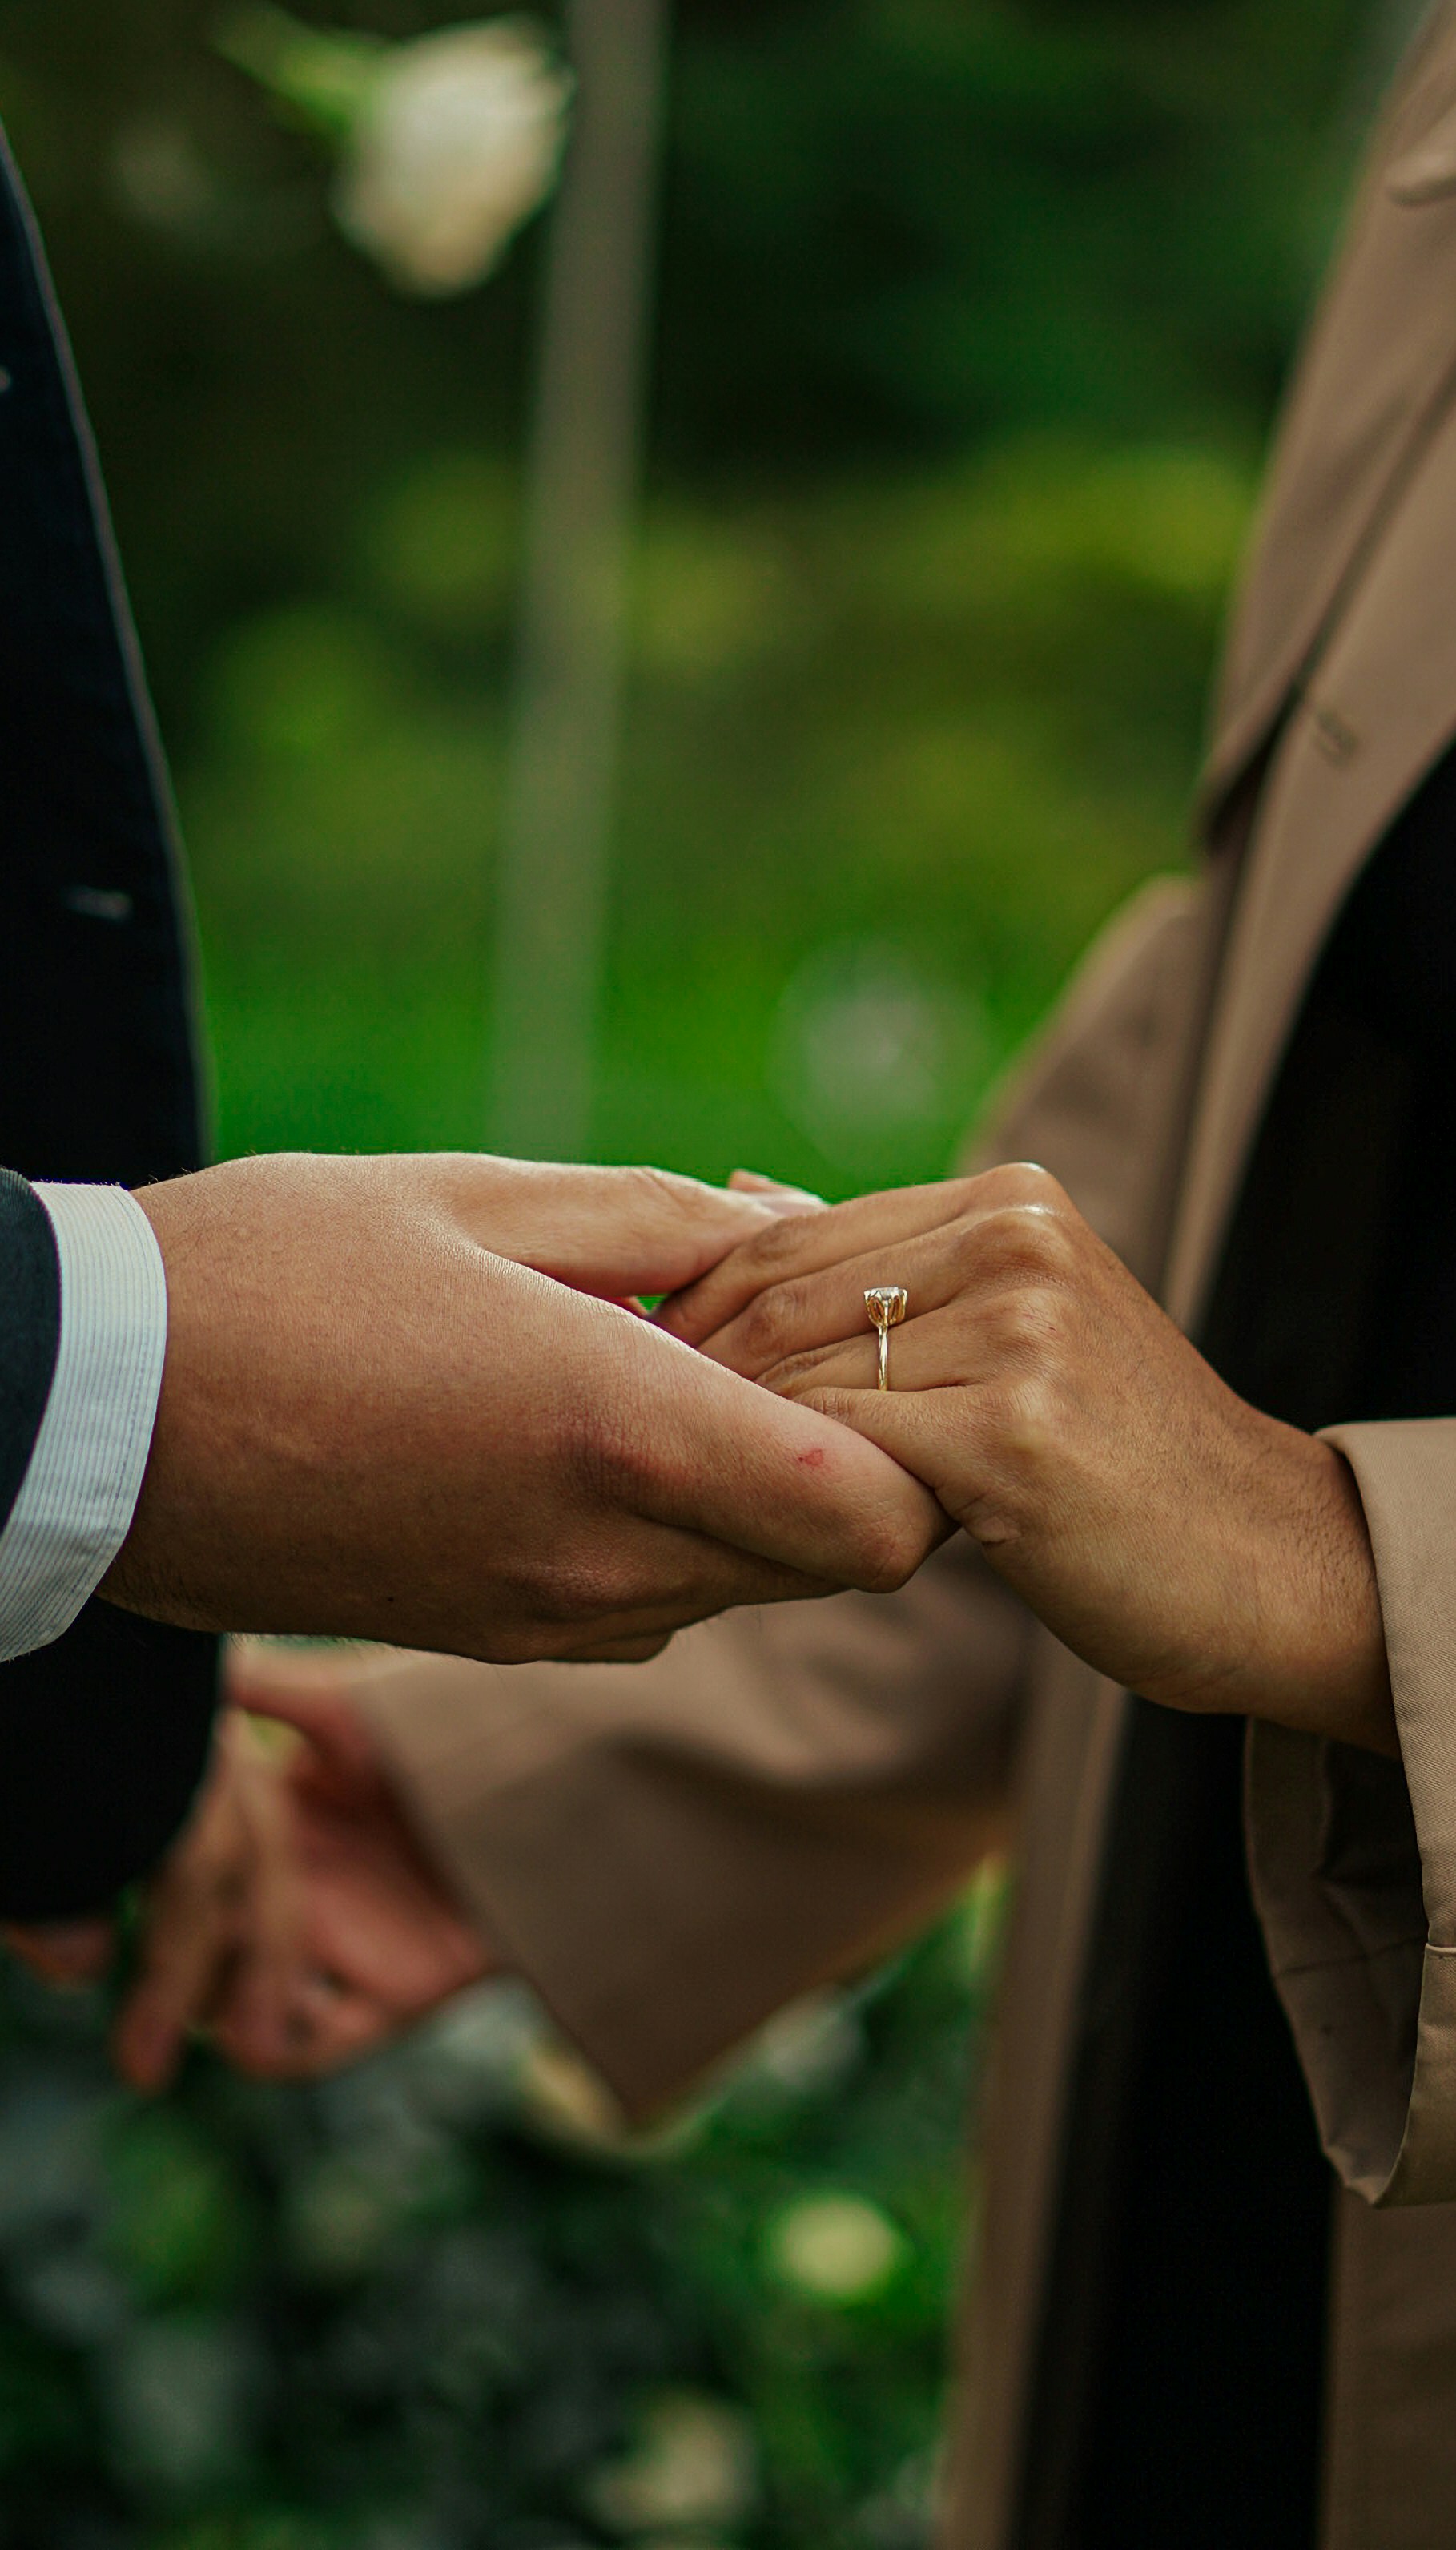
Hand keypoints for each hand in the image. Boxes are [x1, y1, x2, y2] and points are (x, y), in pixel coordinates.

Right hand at [100, 1154, 942, 1662]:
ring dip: (744, 1495)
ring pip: (737, 1587)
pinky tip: (582, 1433)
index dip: (919, 1450)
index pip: (882, 1521)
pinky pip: (640, 1604)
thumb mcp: (472, 1195)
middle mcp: (602, 1559)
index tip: (867, 1352)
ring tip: (663, 1368)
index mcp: (619, 1431)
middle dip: (839, 1456)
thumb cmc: (267, 1273)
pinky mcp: (484, 1640)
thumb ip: (662, 1219)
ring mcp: (541, 1619)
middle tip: (771, 1338)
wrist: (83, 1420)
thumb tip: (793, 1230)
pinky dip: (660, 1533)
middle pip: (829, 1561)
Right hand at [106, 1647, 491, 2090]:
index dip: (135, 1872)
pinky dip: (276, 2048)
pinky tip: (267, 2022)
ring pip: (234, 2000)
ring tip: (199, 1996)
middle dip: (150, 1961)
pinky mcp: (389, 1996)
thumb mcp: (352, 1709)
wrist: (563, 1784)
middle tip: (113, 1962)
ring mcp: (336, 1948)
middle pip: (190, 1941)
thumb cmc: (455, 1729)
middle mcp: (290, 1887)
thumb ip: (268, 1689)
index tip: (104, 1869)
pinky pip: (313, 2047)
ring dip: (207, 2006)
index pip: (176, 1861)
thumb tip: (190, 1666)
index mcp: (269, 1817)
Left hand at [660, 1165, 1393, 1753]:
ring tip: (694, 1492)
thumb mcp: (1012, 1325)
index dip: (693, 1313)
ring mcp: (1021, 1329)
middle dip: (690, 1376)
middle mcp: (1015, 1239)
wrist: (1266, 1562)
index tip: (636, 1380)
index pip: (785, 1236)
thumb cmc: (1116, 1459)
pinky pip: (843, 1450)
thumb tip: (736, 1196)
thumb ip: (882, 1263)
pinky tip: (776, 1530)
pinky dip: (793, 1490)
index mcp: (1008, 1197)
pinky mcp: (1015, 1432)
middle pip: (780, 1298)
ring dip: (734, 1441)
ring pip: (800, 1375)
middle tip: (631, 1445)